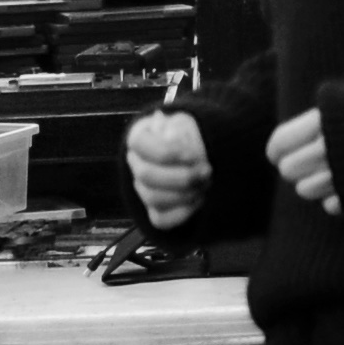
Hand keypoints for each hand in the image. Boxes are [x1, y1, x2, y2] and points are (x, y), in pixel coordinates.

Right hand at [125, 108, 211, 230]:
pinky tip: (199, 200)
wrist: (202, 154)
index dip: (167, 153)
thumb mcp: (188, 124)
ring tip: (206, 184)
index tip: (193, 155)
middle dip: (182, 176)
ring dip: (185, 193)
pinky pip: (160, 220)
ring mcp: (143, 189)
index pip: (139, 145)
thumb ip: (181, 130)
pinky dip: (183, 212)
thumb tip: (172, 136)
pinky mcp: (155, 211)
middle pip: (146, 176)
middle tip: (207, 171)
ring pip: (154, 199)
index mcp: (139, 139)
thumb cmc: (192, 136)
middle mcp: (136, 165)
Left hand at [268, 108, 339, 215]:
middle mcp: (328, 148)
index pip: (280, 143)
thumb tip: (278, 147)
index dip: (277, 149)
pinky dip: (337, 198)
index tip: (278, 153)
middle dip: (296, 166)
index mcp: (323, 121)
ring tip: (333, 172)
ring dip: (315, 184)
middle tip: (310, 161)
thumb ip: (315, 121)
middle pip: (288, 169)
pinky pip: (331, 207)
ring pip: (305, 190)